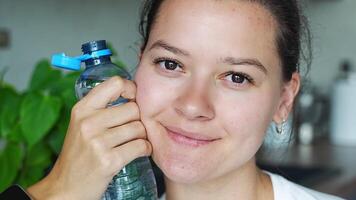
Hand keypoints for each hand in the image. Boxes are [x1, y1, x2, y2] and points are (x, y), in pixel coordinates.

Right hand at [27, 77, 151, 199]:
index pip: (115, 83)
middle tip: (134, 128)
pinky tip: (140, 151)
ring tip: (136, 141)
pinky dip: (145, 149)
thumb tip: (134, 95)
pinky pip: (141, 146)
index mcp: (82, 109)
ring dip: (143, 135)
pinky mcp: (109, 160)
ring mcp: (98, 142)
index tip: (134, 99)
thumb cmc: (78, 154)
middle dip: (139, 119)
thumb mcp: (81, 124)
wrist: (65, 187)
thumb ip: (101, 109)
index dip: (131, 89)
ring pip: (139, 128)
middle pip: (133, 108)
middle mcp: (88, 122)